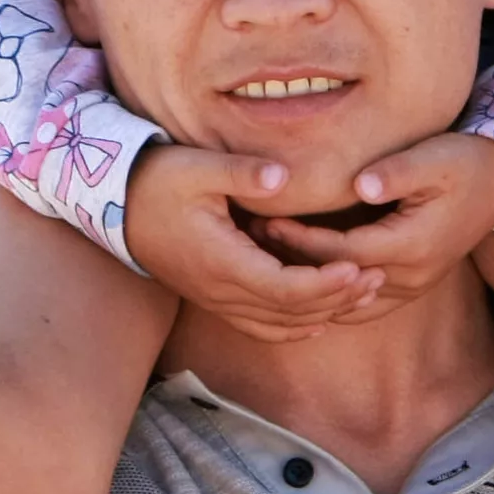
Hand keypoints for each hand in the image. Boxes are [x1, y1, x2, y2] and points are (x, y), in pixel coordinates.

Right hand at [125, 143, 385, 342]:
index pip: (284, 288)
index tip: (358, 266)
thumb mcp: (197, 168)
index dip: (325, 284)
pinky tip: (318, 318)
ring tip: (362, 294)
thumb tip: (284, 176)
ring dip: (322, 313)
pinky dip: (292, 326)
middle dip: (336, 299)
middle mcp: (220, 290)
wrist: (115, 206)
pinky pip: (259, 325)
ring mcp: (216, 298)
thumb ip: (242, 173)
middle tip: (378, 278)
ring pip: (277, 324)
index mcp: (222, 261)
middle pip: (289, 313)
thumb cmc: (158, 181)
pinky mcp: (213, 296)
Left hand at [258, 131, 493, 322]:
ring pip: (353, 305)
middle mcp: (412, 275)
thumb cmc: (464, 161)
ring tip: (273, 268)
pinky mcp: (415, 282)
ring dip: (315, 291)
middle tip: (255, 247)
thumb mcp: (434, 158)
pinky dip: (337, 300)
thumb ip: (396, 173)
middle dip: (297, 269)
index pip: (341, 251)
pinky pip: (368, 305)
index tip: (266, 222)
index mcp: (412, 245)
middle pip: (341, 284)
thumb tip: (359, 185)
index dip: (301, 241)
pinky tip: (309, 287)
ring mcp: (415, 284)